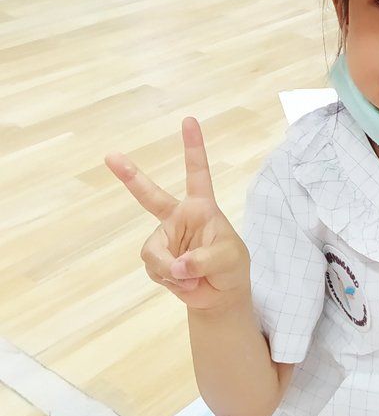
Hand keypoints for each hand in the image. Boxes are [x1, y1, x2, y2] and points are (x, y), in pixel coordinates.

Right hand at [106, 117, 250, 311]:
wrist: (221, 294)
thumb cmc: (231, 267)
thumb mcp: (228, 259)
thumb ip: (203, 260)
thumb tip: (176, 267)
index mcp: (201, 207)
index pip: (197, 173)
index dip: (193, 147)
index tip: (188, 120)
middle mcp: (179, 218)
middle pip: (150, 196)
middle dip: (130, 176)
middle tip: (110, 156)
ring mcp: (165, 239)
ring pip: (154, 252)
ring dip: (171, 270)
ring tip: (191, 278)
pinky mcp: (157, 260)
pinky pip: (154, 269)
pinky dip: (169, 281)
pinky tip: (184, 284)